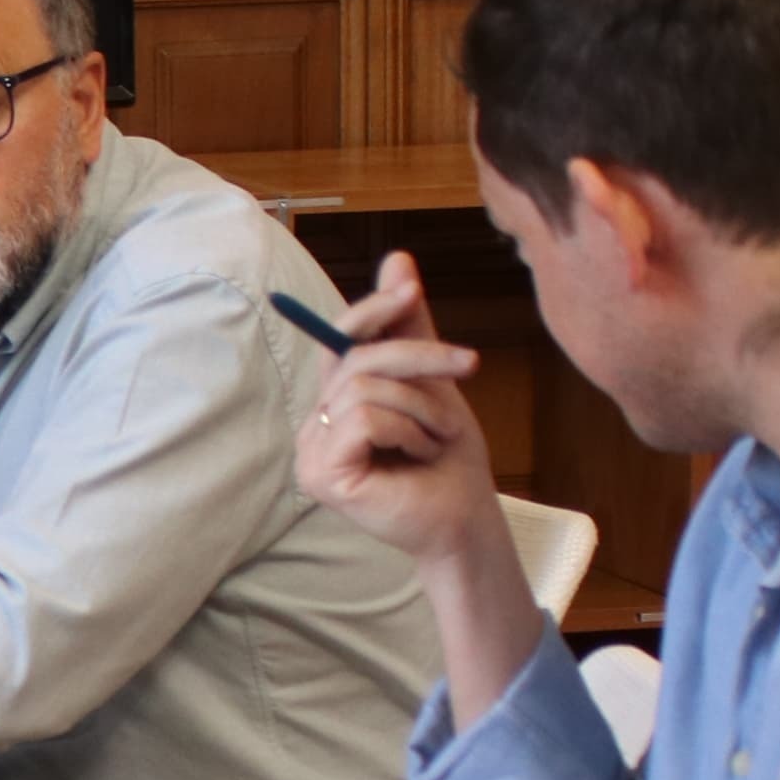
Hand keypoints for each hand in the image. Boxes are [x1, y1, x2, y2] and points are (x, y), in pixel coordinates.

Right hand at [291, 254, 501, 564]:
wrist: (465, 520)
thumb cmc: (450, 459)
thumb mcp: (434, 380)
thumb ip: (409, 327)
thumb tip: (397, 260)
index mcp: (336, 405)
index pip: (339, 341)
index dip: (371, 310)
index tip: (411, 288)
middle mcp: (315, 427)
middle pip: (355, 359)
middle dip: (420, 357)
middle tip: (468, 364)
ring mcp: (312, 453)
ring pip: (363, 390)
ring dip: (421, 406)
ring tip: (440, 435)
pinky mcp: (321, 475)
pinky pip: (362, 420)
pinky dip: (404, 430)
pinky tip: (420, 453)